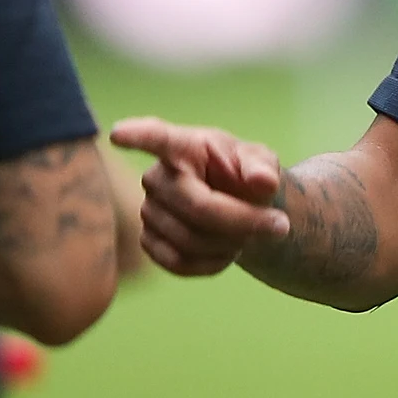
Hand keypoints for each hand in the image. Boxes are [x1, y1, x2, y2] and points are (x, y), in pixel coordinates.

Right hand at [111, 117, 287, 277]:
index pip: (158, 138)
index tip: (119, 133)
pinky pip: (178, 263)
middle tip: (277, 224)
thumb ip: (263, 167)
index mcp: (184, 145)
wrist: (241, 209)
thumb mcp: (262, 162)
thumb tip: (263, 181)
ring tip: (247, 233)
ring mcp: (148, 210)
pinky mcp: (148, 240)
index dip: (138, 136)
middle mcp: (157, 176)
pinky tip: (227, 251)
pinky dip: (212, 264)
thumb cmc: (247, 176)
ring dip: (231, 243)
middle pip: (197, 206)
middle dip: (243, 221)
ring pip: (190, 240)